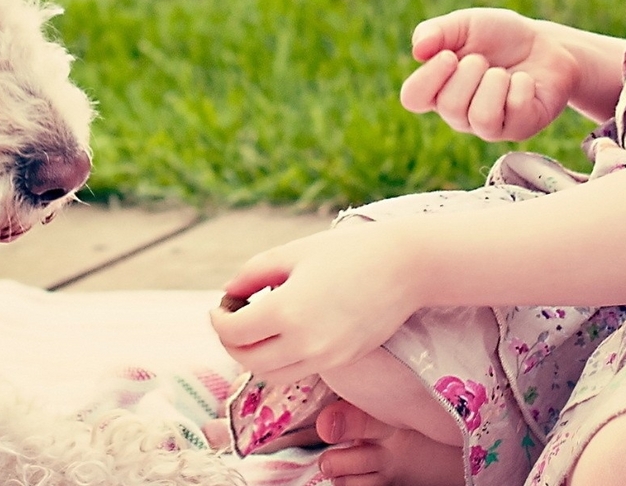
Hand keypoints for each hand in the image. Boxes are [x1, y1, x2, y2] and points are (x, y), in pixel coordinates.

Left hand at [208, 224, 421, 385]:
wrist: (406, 267)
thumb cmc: (349, 251)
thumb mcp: (293, 252)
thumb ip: (253, 272)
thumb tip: (230, 291)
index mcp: (287, 311)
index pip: (233, 333)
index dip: (219, 319)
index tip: (222, 304)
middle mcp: (305, 343)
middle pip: (247, 360)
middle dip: (231, 341)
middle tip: (232, 318)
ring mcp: (326, 358)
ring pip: (271, 374)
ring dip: (255, 356)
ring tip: (256, 328)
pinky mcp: (342, 361)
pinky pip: (299, 371)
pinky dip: (282, 360)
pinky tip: (286, 332)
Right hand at [403, 8, 580, 141]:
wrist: (545, 43)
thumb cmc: (500, 36)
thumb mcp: (465, 24)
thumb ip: (436, 31)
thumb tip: (418, 51)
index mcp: (438, 88)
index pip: (412, 98)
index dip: (428, 77)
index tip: (449, 55)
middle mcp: (459, 114)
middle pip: (449, 106)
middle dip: (471, 71)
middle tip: (484, 59)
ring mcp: (490, 127)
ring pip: (482, 117)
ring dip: (495, 82)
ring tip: (503, 73)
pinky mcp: (520, 128)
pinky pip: (515, 109)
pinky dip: (522, 84)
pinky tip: (525, 80)